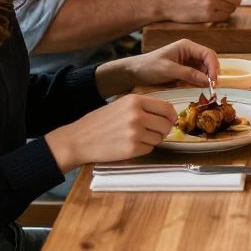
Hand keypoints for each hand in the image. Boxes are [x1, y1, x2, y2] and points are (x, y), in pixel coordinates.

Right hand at [44, 94, 177, 171]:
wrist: (79, 139)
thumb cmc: (100, 121)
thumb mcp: (121, 104)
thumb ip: (143, 106)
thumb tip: (167, 113)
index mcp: (135, 100)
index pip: (166, 108)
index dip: (171, 116)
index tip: (170, 120)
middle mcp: (137, 115)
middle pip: (166, 125)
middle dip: (163, 130)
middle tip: (153, 132)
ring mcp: (135, 132)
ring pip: (159, 138)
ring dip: (152, 140)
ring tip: (136, 138)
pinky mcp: (132, 149)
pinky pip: (149, 149)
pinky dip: (143, 149)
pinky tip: (129, 145)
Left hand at [96, 38, 220, 96]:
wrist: (135, 72)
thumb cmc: (149, 67)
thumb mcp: (169, 70)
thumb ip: (189, 74)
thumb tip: (208, 81)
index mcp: (187, 46)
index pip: (207, 54)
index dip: (214, 66)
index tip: (214, 80)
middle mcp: (190, 52)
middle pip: (209, 61)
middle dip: (212, 72)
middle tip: (213, 86)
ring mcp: (188, 61)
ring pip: (205, 69)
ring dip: (207, 78)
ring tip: (207, 88)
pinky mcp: (185, 70)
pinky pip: (198, 75)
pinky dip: (200, 81)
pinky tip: (199, 87)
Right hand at [160, 0, 247, 22]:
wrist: (166, 1)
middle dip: (234, 1)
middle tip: (226, 2)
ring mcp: (211, 1)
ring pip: (232, 8)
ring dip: (228, 9)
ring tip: (215, 7)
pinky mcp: (208, 15)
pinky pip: (225, 17)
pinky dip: (221, 16)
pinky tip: (212, 13)